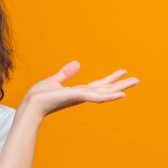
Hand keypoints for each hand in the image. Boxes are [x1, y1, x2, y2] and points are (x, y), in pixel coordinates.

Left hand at [22, 60, 139, 116]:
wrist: (31, 104)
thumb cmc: (39, 96)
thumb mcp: (54, 80)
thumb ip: (66, 73)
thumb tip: (77, 64)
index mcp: (77, 91)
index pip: (97, 85)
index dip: (110, 79)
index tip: (122, 72)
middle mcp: (81, 95)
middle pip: (105, 89)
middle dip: (120, 84)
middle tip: (137, 80)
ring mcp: (80, 97)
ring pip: (104, 93)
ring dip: (119, 88)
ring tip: (133, 84)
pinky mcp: (77, 97)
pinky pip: (96, 97)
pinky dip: (109, 97)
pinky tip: (121, 95)